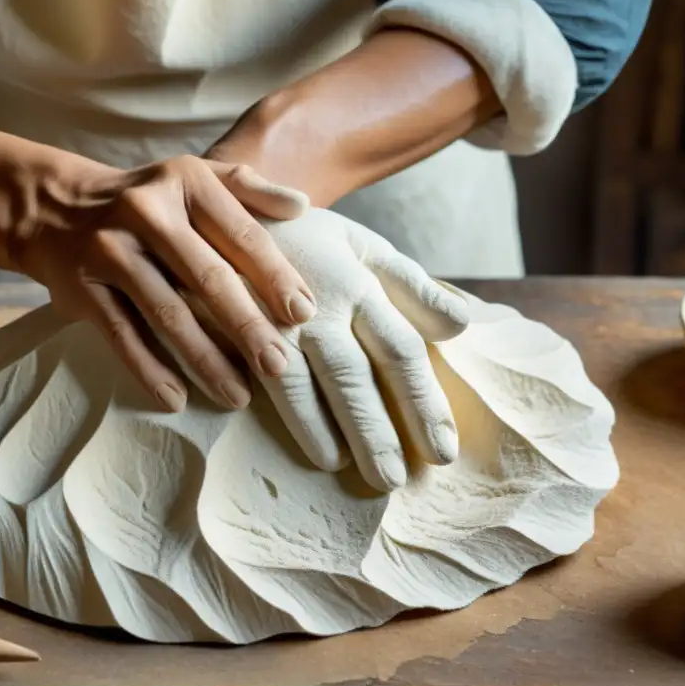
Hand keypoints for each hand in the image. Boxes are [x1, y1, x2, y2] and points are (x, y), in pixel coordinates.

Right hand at [14, 154, 315, 413]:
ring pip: (167, 314)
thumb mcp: (191, 177)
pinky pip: (122, 335)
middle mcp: (146, 211)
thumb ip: (247, 187)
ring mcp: (110, 250)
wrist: (51, 207)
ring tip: (238, 395)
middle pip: (207, 278)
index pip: (240, 234)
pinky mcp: (82, 287)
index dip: (275, 277)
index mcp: (185, 181)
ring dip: (206, 360)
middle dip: (247, 327)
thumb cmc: (143, 200)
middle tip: (279, 366)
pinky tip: (178, 399)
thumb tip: (302, 205)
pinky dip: (150, 370)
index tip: (302, 315)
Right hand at [210, 208, 468, 491]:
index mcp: (356, 285)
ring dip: (317, 429)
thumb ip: (411, 286)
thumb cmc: (307, 236)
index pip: (400, 351)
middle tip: (394, 482)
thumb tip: (461, 327)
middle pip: (352, 376)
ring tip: (339, 468)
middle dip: (375, 432)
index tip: (442, 450)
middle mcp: (315, 303)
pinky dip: (261, 407)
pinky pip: (243, 372)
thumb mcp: (362, 247)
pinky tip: (272, 433)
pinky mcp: (223, 324)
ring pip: (296, 382)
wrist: (224, 203)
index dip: (423, 403)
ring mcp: (264, 315)